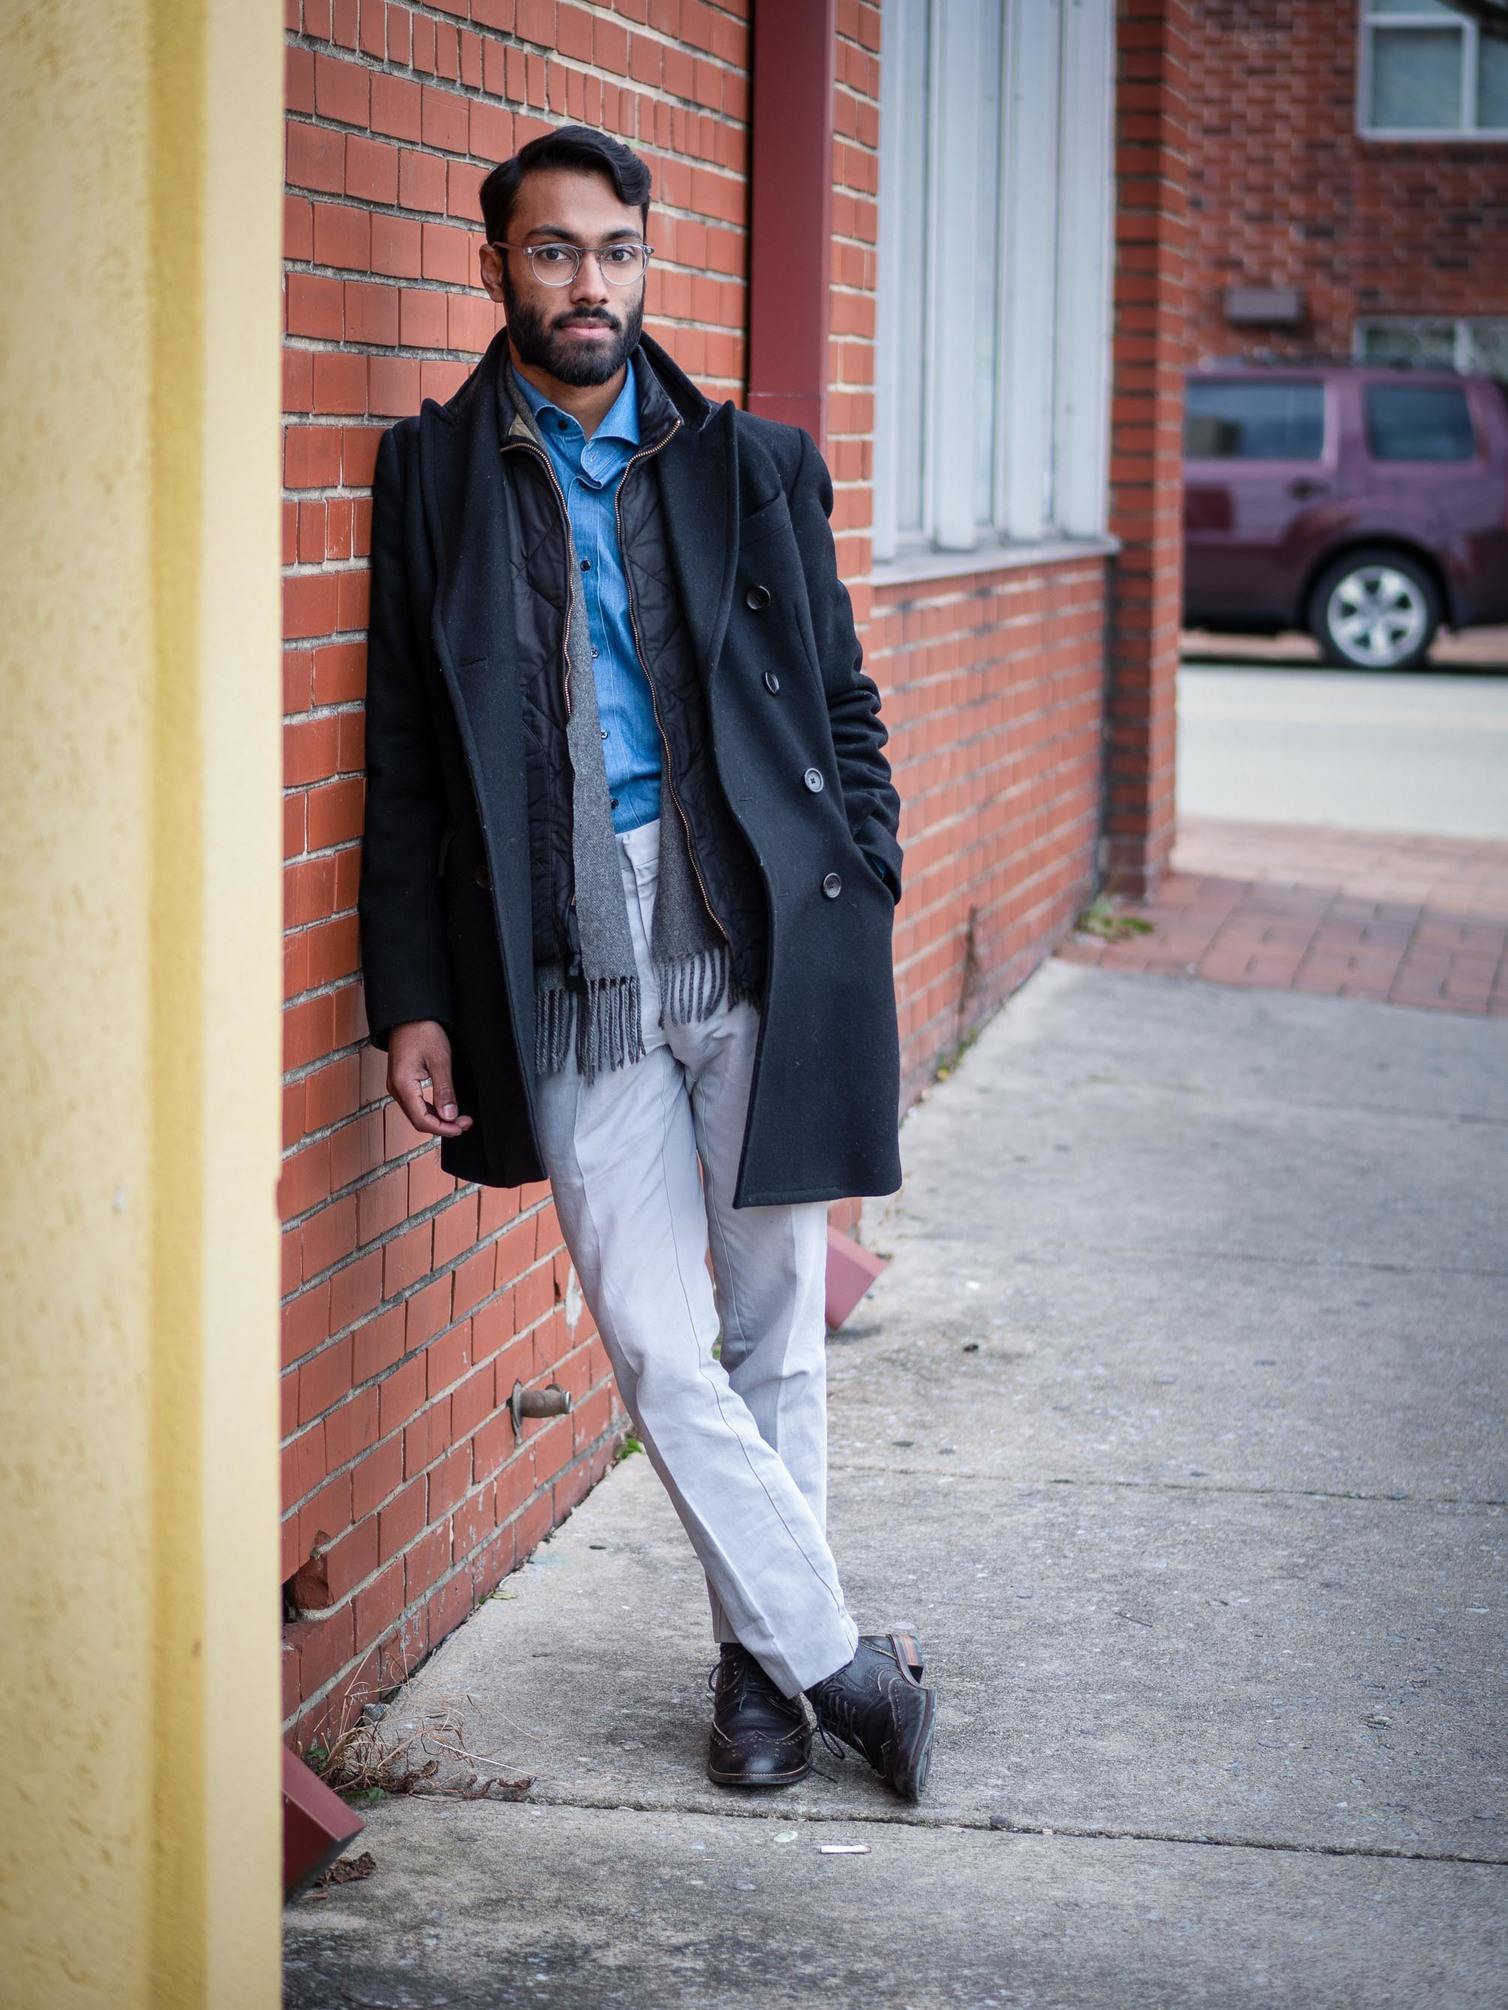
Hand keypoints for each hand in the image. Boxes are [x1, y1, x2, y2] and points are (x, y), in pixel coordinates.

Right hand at [388, 1020, 473, 1137]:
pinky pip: (415, 1104)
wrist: (410, 1014)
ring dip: (438, 1119)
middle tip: (465, 1123)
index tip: (462, 1127)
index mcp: (403, 1085)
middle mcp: (396, 1089)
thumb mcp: (440, 1060)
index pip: (422, 1120)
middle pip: (418, 1120)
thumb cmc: (423, 1031)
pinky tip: (445, 1109)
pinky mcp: (402, 1082)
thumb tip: (449, 1116)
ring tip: (459, 1118)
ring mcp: (397, 1086)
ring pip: (417, 1114)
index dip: (443, 1128)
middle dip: (443, 1125)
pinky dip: (431, 1110)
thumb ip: (444, 1091)